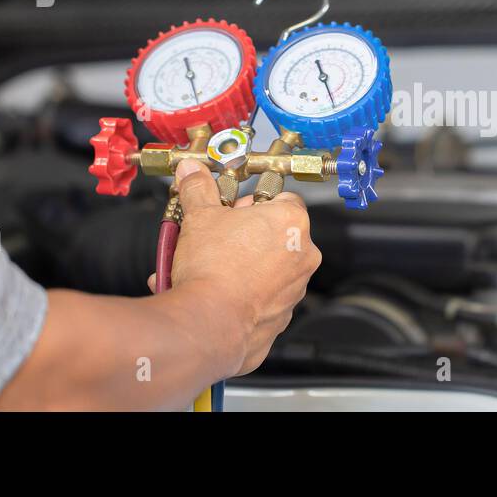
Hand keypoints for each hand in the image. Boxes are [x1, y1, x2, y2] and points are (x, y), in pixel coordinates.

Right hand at [150, 160, 320, 377]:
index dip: (251, 202)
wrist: (209, 323)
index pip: (281, 197)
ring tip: (205, 267)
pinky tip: (212, 292)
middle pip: (273, 233)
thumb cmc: (213, 269)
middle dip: (243, 234)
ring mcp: (295, 288)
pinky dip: (241, 294)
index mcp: (291, 221)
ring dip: (239, 264)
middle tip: (214, 237)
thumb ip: (199, 189)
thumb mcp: (200, 216)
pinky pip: (262, 297)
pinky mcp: (282, 316)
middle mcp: (303, 254)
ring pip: (266, 267)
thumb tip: (193, 173)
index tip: (231, 208)